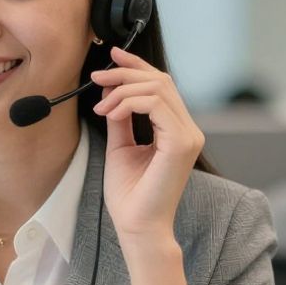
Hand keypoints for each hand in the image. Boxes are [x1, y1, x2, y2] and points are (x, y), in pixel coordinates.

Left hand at [90, 46, 203, 243]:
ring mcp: (188, 135)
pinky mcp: (181, 143)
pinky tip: (111, 114)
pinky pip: (154, 104)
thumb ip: (121, 120)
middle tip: (97, 78)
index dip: (136, 66)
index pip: (161, 85)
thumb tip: (111, 93)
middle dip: (124, 73)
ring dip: (122, 89)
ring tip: (101, 107)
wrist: (137, 227)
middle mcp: (188, 130)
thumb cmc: (130, 195)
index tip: (110, 56)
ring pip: (158, 87)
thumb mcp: (121, 147)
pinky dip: (127, 103)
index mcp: (177, 130)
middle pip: (160, 80)